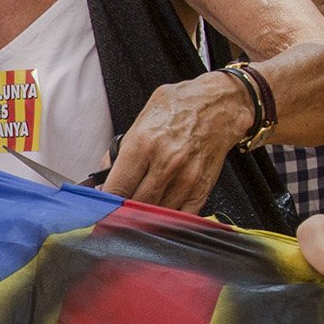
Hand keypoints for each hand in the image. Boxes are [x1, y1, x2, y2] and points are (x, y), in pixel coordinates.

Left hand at [103, 73, 247, 210]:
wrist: (220, 104)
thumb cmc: (180, 107)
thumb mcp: (141, 119)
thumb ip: (120, 151)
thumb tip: (105, 178)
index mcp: (144, 143)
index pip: (117, 188)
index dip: (106, 203)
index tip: (102, 207)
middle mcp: (166, 163)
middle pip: (136, 205)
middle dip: (124, 210)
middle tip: (119, 209)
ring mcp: (186, 178)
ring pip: (157, 215)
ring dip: (145, 216)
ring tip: (139, 208)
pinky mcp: (202, 188)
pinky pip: (180, 217)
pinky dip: (168, 218)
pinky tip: (161, 211)